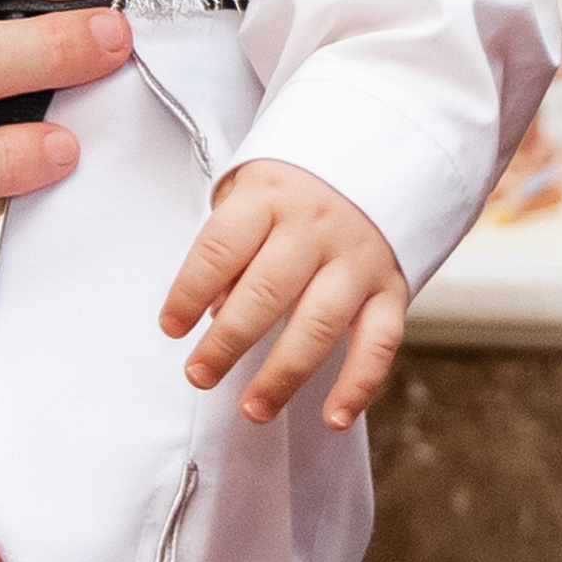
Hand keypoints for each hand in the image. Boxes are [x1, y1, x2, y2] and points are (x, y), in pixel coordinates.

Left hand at [162, 158, 405, 430]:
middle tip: (200, 374)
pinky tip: (334, 416)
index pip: (221, 248)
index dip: (189, 292)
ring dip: (283, 374)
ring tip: (253, 408)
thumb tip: (215, 311)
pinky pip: (380, 340)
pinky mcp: (391, 285)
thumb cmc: (299, 181)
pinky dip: (360, 383)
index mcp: (270, 196)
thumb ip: (232, 247)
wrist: (381, 144)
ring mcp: (356, 256)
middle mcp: (315, 226)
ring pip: (319, 323)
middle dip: (227, 342)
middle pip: (265, 292)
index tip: (171, 327)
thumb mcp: (252, 190)